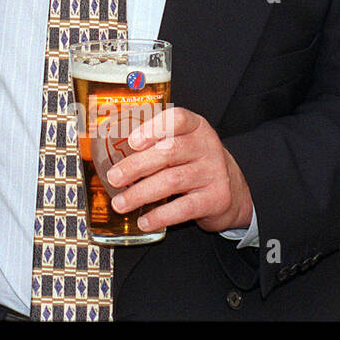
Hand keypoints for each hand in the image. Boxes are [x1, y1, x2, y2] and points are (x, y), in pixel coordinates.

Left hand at [102, 107, 251, 234]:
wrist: (232, 189)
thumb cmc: (193, 161)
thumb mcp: (181, 142)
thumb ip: (153, 141)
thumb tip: (108, 151)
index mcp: (195, 127)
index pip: (177, 119)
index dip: (153, 128)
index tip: (132, 141)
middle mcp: (207, 146)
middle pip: (169, 152)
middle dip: (136, 166)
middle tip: (113, 178)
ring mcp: (214, 172)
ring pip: (172, 181)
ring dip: (141, 193)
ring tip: (120, 203)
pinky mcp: (217, 198)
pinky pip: (184, 208)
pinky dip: (161, 215)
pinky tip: (144, 221)